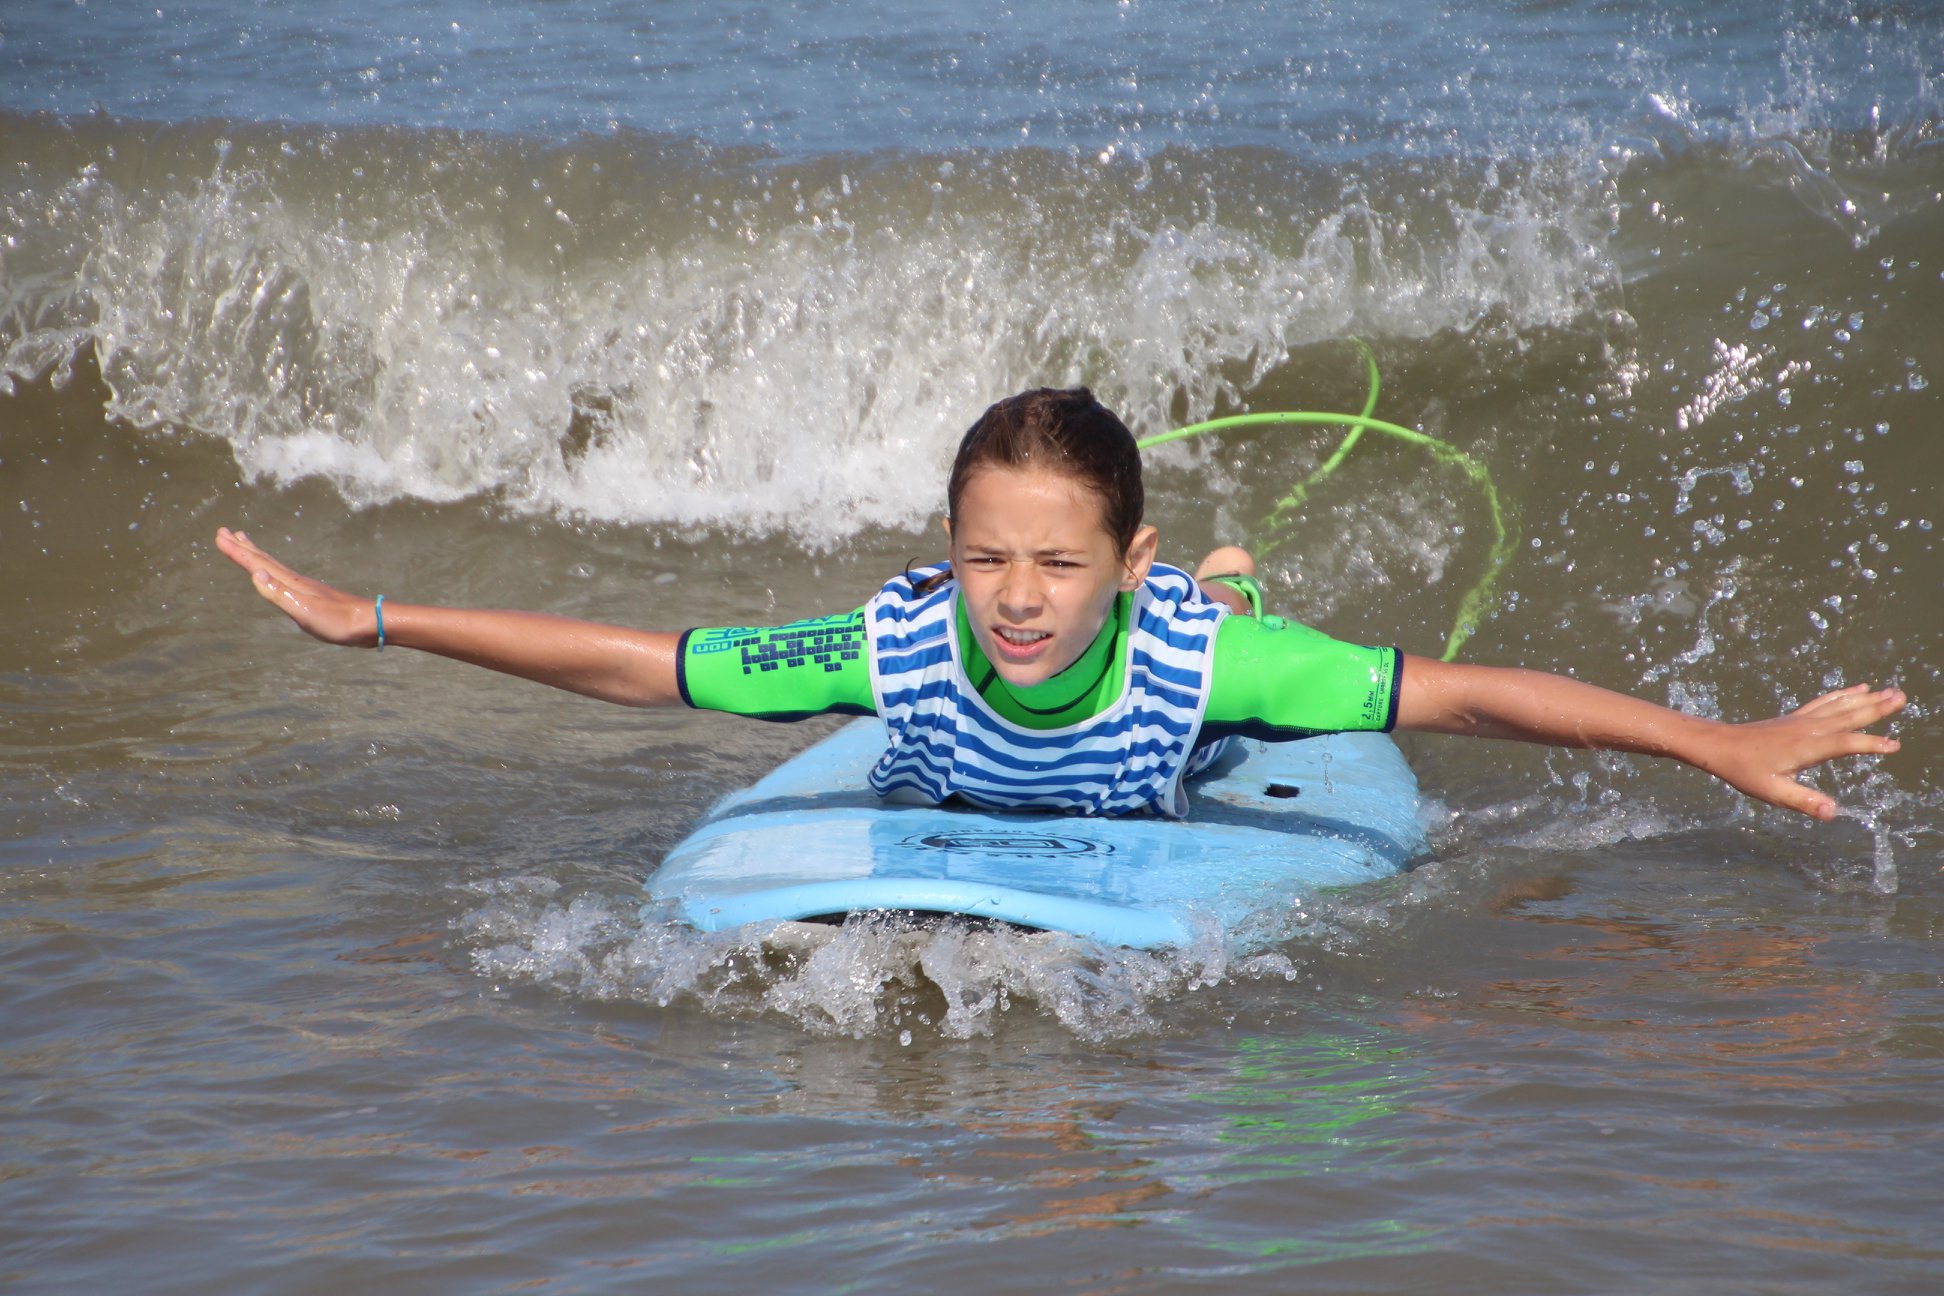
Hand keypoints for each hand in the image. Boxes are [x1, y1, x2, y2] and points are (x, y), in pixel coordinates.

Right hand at [215, 527, 378, 647]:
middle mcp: (296, 582)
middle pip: (265, 560)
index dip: (238, 552)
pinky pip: (284, 578)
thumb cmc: (339, 622)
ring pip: (274, 567)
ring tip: (246, 544)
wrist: (373, 624)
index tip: (220, 535)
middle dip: (243, 547)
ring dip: (257, 555)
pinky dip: (273, 570)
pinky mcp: (314, 597)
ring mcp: (306, 588)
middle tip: (225, 532)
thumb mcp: (304, 613)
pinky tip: (276, 575)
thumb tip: (255, 573)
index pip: (258, 564)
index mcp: (291, 584)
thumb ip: (279, 594)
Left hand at [1691, 684, 1905, 819]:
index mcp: (1806, 748)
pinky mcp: (1796, 718)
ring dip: (1866, 699)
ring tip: (1891, 691)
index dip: (1870, 744)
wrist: (1719, 746)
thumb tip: (1832, 812)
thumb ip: (1804, 801)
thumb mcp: (1773, 793)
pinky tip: (1859, 688)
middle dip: (1877, 708)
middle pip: (1848, 717)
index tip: (1894, 745)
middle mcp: (1808, 730)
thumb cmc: (1744, 771)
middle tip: (1902, 696)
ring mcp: (1802, 721)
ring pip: (1840, 706)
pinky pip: (1825, 702)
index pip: (1845, 744)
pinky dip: (1844, 695)